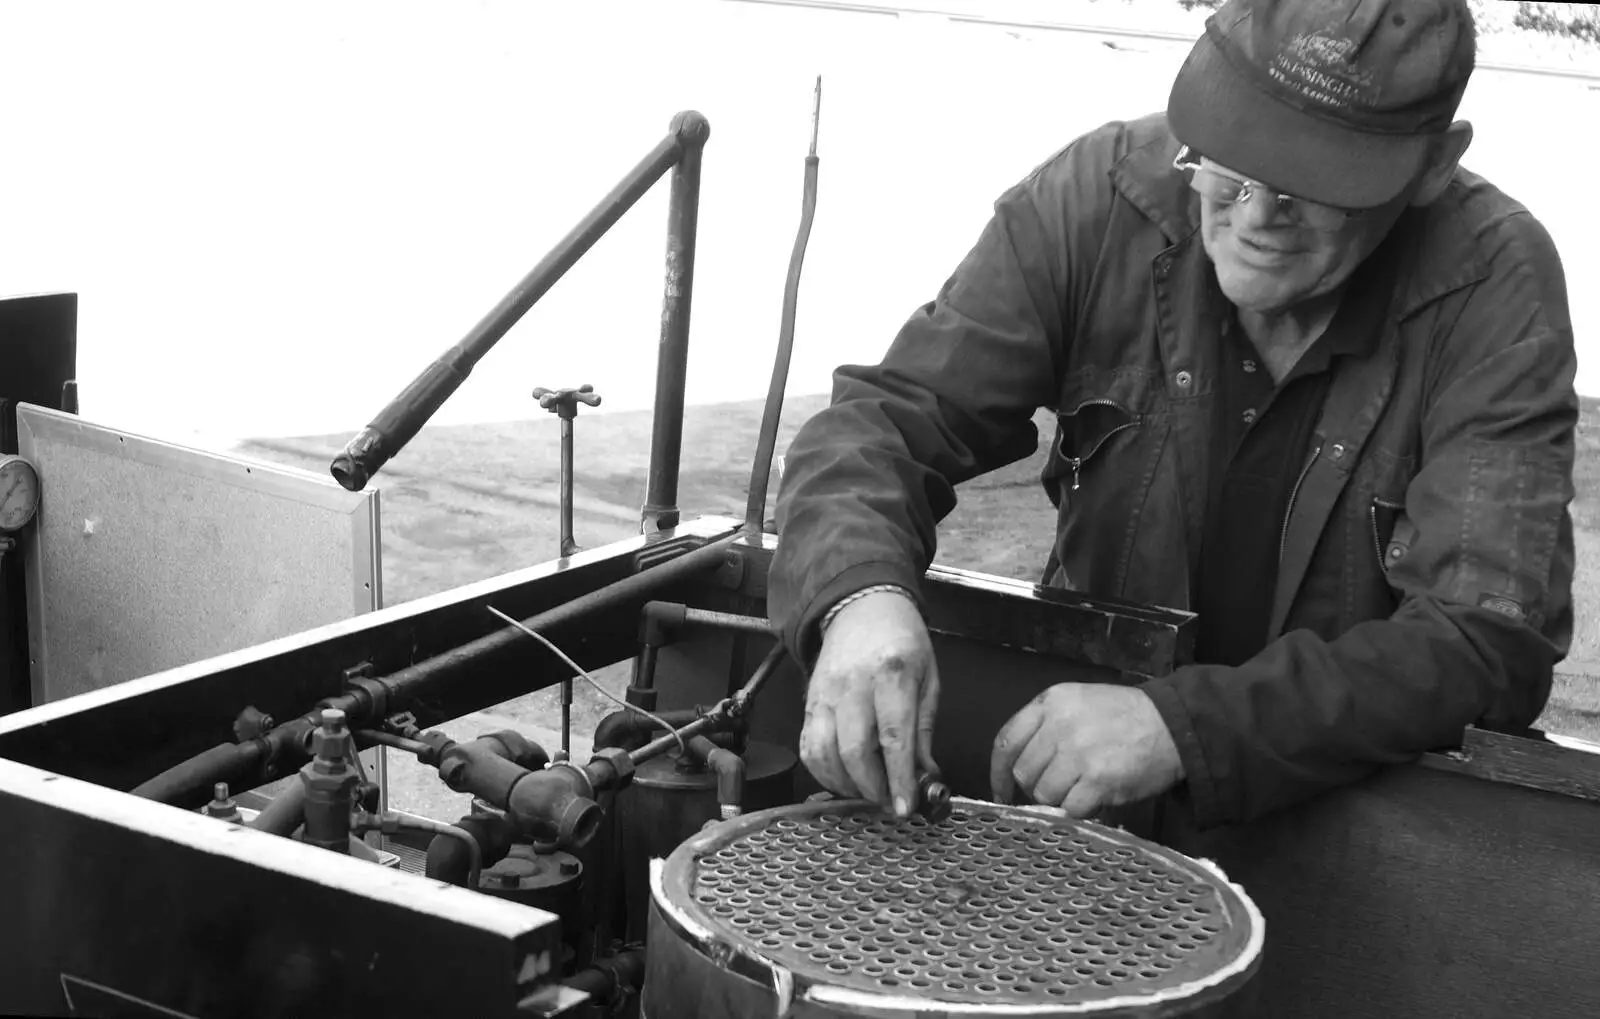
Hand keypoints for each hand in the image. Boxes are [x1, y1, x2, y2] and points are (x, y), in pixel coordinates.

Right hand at [800, 591, 938, 816]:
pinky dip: (823, 773)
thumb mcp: (929, 679)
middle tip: (888, 802)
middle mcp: (852, 685)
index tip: (904, 807)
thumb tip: (924, 777)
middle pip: (854, 751)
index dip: (898, 778)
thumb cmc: (901, 643)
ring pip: (825, 754)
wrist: (861, 609)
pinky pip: (808, 748)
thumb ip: (924, 730)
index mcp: (891, 674)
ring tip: (868, 791)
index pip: (893, 736)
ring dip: (846, 785)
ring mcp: (824, 695)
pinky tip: (844, 778)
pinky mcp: (808, 703)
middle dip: (872, 788)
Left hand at [989, 683, 1182, 816]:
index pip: (1005, 741)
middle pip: (1024, 772)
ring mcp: (1077, 754)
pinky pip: (1071, 808)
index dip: (998, 772)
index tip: (1001, 791)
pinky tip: (1095, 798)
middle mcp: (1058, 726)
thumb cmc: (1125, 715)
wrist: (1173, 725)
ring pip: (1045, 794)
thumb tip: (1019, 768)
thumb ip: (1046, 726)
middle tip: (1060, 787)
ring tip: (1083, 788)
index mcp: (1050, 702)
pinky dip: (1081, 810)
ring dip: (1061, 799)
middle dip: (1037, 786)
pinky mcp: (1097, 780)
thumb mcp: (1079, 702)